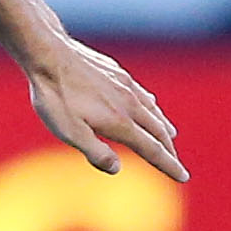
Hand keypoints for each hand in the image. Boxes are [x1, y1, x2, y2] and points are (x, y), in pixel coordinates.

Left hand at [26, 39, 185, 180]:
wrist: (48, 55)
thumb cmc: (55, 97)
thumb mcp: (69, 132)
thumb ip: (95, 152)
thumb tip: (118, 168)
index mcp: (120, 122)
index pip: (152, 149)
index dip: (168, 165)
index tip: (183, 176)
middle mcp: (129, 104)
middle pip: (157, 132)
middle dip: (168, 150)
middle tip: (176, 164)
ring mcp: (125, 86)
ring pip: (153, 111)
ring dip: (163, 127)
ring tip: (171, 137)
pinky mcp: (117, 73)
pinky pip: (142, 94)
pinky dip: (152, 106)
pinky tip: (150, 105)